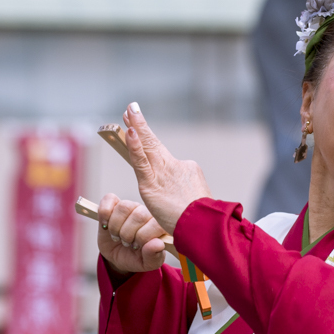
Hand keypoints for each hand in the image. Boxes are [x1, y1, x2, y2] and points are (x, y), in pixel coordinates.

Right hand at [97, 194, 168, 272]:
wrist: (119, 256)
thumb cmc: (137, 258)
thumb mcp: (147, 264)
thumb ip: (153, 256)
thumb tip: (158, 244)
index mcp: (159, 225)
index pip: (155, 224)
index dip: (143, 237)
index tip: (137, 247)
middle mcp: (146, 213)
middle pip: (138, 215)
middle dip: (127, 234)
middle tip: (126, 243)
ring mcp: (131, 207)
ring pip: (123, 207)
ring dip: (116, 226)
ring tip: (116, 237)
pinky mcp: (114, 204)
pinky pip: (109, 199)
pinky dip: (104, 213)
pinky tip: (105, 226)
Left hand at [121, 103, 210, 235]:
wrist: (204, 225)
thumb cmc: (201, 220)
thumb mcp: (194, 200)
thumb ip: (182, 194)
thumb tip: (177, 197)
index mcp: (187, 169)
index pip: (163, 157)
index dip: (149, 140)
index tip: (140, 128)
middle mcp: (176, 166)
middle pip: (154, 143)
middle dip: (142, 125)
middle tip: (132, 109)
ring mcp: (163, 174)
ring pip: (147, 147)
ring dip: (137, 128)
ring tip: (129, 112)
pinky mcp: (151, 185)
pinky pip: (140, 162)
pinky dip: (135, 147)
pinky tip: (130, 132)